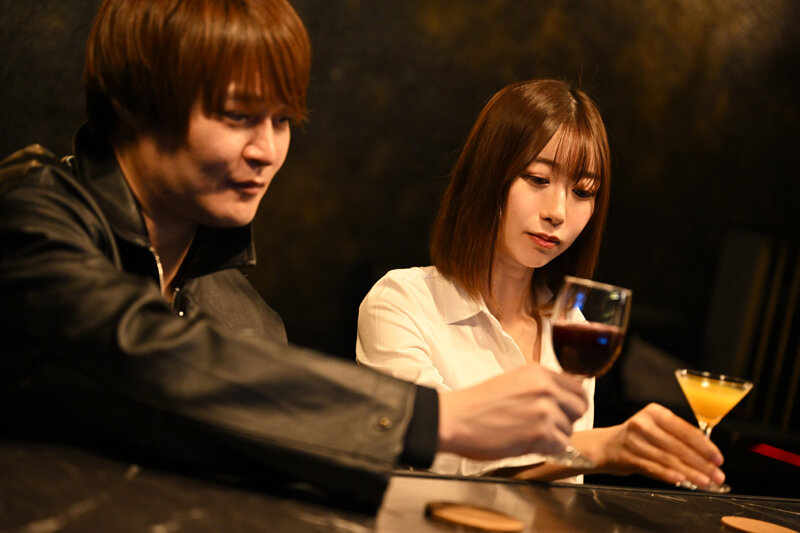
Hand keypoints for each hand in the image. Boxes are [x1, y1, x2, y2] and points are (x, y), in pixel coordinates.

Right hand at [436, 364, 587, 459]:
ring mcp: (545, 410)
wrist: (455, 418)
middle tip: (547, 427)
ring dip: (553, 438)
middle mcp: (546, 388)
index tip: (564, 412)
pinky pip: (559, 447)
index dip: (572, 403)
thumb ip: (538, 388)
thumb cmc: (476, 404)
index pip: (578, 387)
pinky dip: (546, 450)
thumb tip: (560, 402)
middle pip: (580, 408)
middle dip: (567, 420)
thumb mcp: (512, 383)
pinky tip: (527, 444)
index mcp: (538, 372)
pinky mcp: (540, 432)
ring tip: (528, 436)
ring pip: (569, 430)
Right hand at [576, 403, 724, 486]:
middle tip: (717, 476)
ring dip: (690, 473)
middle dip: (702, 464)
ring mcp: (634, 440)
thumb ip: (677, 437)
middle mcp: (643, 423)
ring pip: (669, 459)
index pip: (686, 430)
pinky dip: (669, 475)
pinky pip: (653, 468)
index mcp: (655, 412)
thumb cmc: (637, 438)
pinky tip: (682, 481)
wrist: (604, 445)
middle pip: (679, 447)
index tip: (718, 460)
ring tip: (705, 482)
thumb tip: (708, 457)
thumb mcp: (656, 428)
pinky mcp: (627, 456)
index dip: (705, 447)